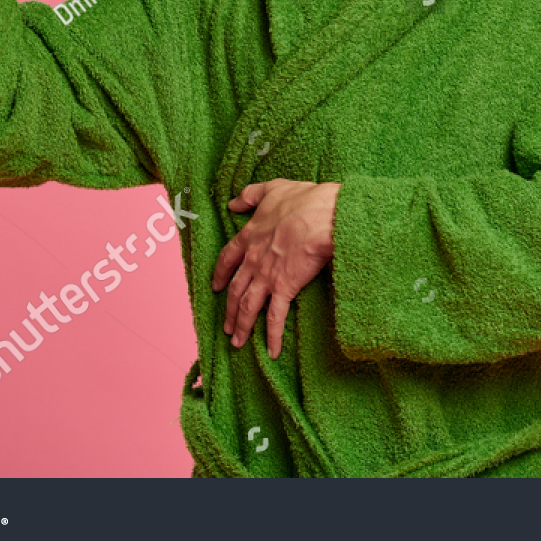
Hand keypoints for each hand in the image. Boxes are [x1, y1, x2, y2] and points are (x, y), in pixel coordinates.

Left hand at [211, 179, 340, 358]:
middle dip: (229, 310)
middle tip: (226, 325)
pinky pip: (275, 317)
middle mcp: (253, 259)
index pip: (228, 258)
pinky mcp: (285, 288)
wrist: (325, 215)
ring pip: (247, 306)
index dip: (220, 274)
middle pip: (235, 289)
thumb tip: (232, 202)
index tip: (216, 286)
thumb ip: (250, 195)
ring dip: (242, 326)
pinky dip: (272, 336)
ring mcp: (267, 275)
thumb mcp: (273, 188)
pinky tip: (271, 351)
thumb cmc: (305, 199)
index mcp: (250, 236)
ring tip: (238, 342)